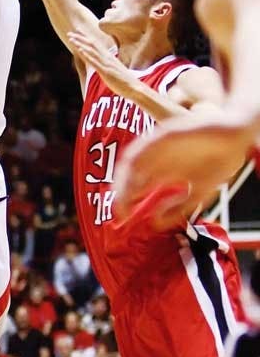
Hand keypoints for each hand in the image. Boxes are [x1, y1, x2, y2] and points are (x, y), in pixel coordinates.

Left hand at [67, 30, 133, 97]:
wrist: (134, 87)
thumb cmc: (125, 81)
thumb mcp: (114, 70)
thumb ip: (108, 65)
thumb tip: (102, 64)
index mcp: (109, 57)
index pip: (96, 44)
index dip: (86, 38)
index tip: (78, 31)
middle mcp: (107, 58)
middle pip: (92, 45)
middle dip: (80, 38)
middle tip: (69, 33)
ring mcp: (106, 64)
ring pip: (91, 51)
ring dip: (80, 44)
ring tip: (71, 38)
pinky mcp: (106, 72)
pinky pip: (95, 62)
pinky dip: (87, 55)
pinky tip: (80, 50)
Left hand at [113, 111, 250, 224]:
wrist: (237, 137)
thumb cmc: (219, 162)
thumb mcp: (199, 193)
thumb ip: (179, 208)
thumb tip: (156, 224)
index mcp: (163, 173)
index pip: (137, 187)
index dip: (127, 201)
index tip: (123, 216)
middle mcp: (158, 160)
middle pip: (131, 175)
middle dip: (122, 193)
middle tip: (120, 209)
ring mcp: (160, 147)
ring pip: (133, 160)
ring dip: (125, 177)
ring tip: (122, 194)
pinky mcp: (167, 133)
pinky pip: (147, 142)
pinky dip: (139, 154)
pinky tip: (133, 166)